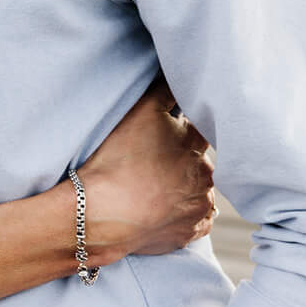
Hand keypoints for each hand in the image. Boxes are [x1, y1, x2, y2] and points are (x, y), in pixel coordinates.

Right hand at [77, 87, 213, 262]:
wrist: (100, 213)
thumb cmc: (116, 160)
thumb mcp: (140, 111)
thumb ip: (166, 90)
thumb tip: (180, 75)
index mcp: (195, 142)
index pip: (199, 128)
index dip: (182, 129)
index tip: (166, 136)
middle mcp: (205, 172)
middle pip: (199, 160)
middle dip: (183, 160)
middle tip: (155, 164)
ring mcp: (200, 204)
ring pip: (201, 190)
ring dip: (186, 187)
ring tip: (156, 188)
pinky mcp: (191, 231)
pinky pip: (198, 220)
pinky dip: (186, 215)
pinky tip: (165, 210)